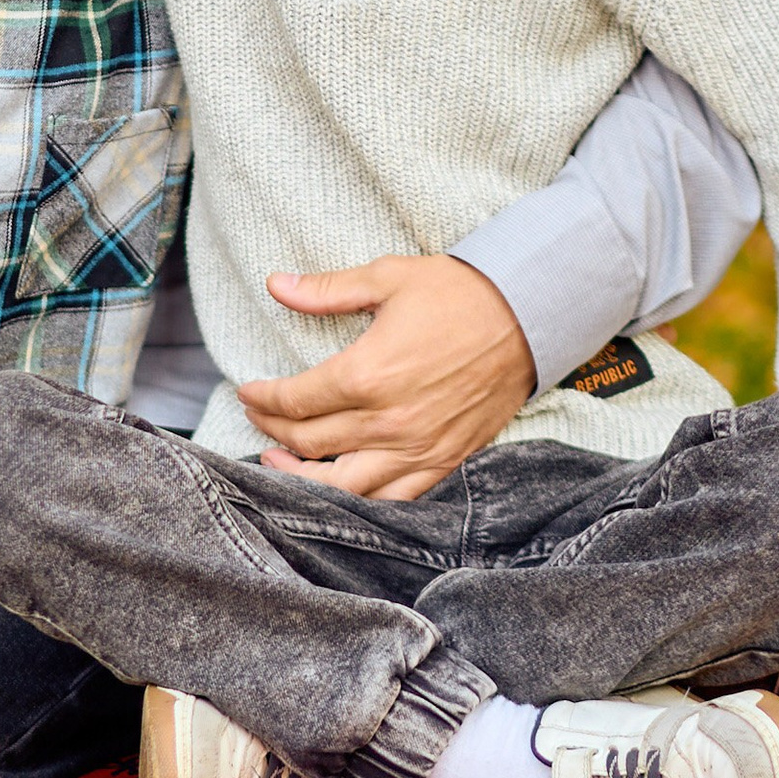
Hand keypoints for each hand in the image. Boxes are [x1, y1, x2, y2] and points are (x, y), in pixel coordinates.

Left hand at [239, 253, 535, 503]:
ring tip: (281, 463)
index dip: (263, 399)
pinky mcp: (442, 461)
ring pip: (342, 485)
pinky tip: (339, 487)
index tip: (250, 391)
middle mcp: (387, 420)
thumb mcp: (388, 278)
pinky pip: (391, 499)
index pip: (294, 401)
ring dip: (302, 478)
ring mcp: (416, 448)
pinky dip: (358, 499)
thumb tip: (275, 284)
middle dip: (273, 432)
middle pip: (309, 442)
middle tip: (260, 419)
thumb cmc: (458, 293)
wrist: (529, 316)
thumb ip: (327, 290)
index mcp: (367, 374)